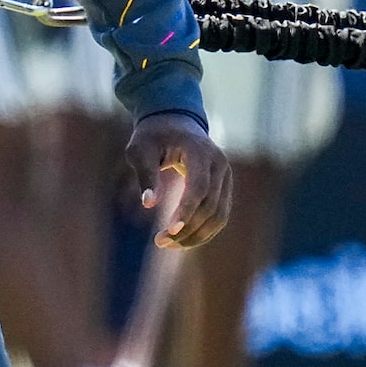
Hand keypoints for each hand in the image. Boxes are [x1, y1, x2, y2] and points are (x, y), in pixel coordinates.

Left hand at [124, 111, 229, 247]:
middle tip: (160, 242)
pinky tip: (182, 239)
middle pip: (210, 205)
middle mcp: (219, 164)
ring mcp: (226, 176)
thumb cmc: (153, 136)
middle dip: (187, 228)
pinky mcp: (224, 187)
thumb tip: (148, 203)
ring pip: (219, 215)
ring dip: (196, 235)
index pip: (199, 187)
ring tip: (169, 244)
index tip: (169, 231)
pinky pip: (219, 215)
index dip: (186, 211)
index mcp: (200, 151)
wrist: (175, 122)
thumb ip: (146, 174)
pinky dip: (203, 231)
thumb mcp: (140, 150)